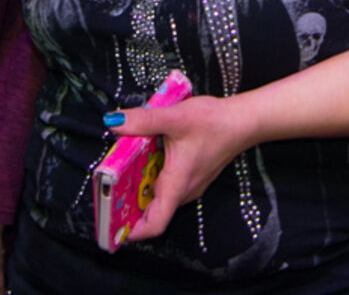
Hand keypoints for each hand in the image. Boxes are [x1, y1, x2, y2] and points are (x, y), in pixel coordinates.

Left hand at [106, 94, 258, 242]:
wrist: (243, 121)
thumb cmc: (214, 122)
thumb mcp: (175, 117)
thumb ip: (143, 120)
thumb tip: (114, 121)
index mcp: (177, 185)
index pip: (155, 224)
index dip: (132, 231)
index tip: (112, 226)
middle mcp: (183, 191)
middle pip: (152, 211)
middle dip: (128, 207)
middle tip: (106, 194)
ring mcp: (188, 185)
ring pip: (159, 197)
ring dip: (139, 190)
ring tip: (118, 176)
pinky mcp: (191, 176)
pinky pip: (166, 185)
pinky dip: (150, 178)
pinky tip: (141, 159)